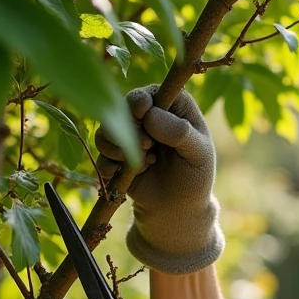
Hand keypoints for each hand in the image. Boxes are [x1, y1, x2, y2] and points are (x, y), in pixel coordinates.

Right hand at [95, 86, 224, 273]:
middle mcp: (149, 116)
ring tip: (143, 162)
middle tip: (147, 145)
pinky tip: (127, 174)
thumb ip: (180, 132)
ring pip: (107, 128)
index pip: (154, 91)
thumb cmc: (195, 176)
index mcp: (175, 108)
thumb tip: (150, 115)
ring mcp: (129, 135)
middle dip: (129, 126)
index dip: (142, 98)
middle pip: (123, 106)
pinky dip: (110, 164)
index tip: (141, 111)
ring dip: (117, 145)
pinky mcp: (114, 155)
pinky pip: (99, 153)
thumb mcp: (199, 155)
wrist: (178, 208)